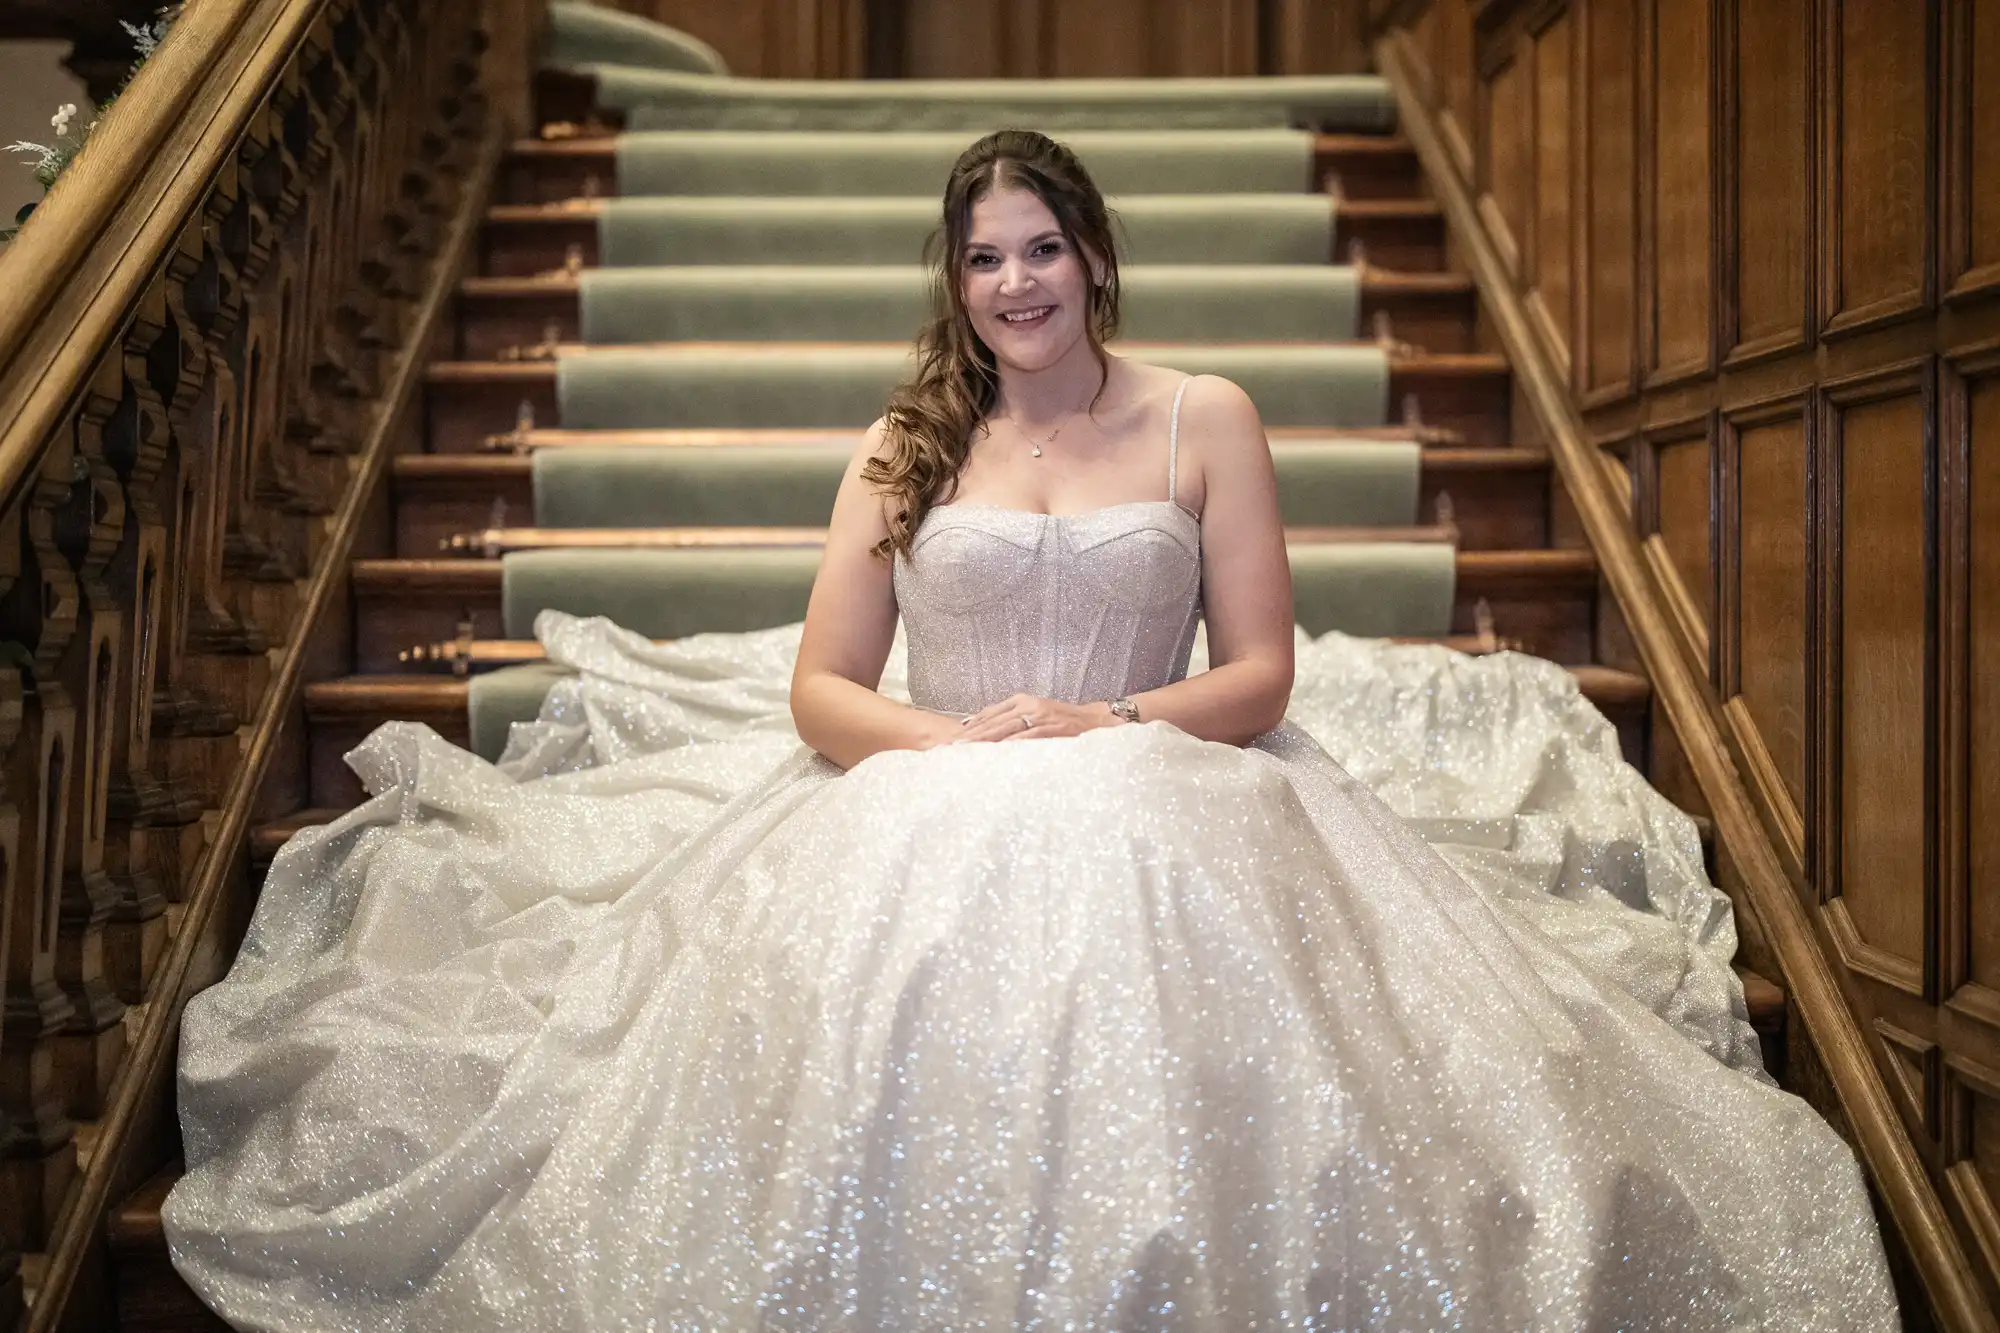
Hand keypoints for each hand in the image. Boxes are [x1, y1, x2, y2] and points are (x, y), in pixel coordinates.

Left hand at [955, 693, 1118, 742]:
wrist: (1097, 720)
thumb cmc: (1065, 721)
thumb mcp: (1037, 715)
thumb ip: (1014, 723)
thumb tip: (989, 737)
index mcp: (1023, 701)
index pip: (989, 713)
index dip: (970, 726)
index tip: (952, 738)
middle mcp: (1029, 705)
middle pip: (993, 721)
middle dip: (971, 736)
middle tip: (951, 748)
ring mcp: (1040, 717)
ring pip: (1005, 729)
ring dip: (985, 741)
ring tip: (967, 752)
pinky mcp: (1052, 729)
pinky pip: (1026, 738)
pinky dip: (1010, 745)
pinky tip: (997, 753)